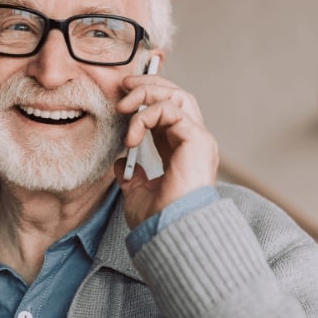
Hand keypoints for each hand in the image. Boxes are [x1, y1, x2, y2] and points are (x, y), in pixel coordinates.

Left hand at [114, 74, 218, 228]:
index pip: (168, 109)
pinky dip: (146, 116)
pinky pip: (170, 110)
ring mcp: (198, 137)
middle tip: (124, 85)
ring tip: (123, 105)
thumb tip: (120, 164)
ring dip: (147, 93)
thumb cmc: (158, 218)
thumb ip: (131, 175)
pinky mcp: (197, 138)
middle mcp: (192, 139)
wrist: (169, 233)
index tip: (123, 96)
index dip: (147, 97)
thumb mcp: (137, 192)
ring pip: (176, 96)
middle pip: (176, 95)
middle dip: (149, 84)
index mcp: (180, 148)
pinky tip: (131, 136)